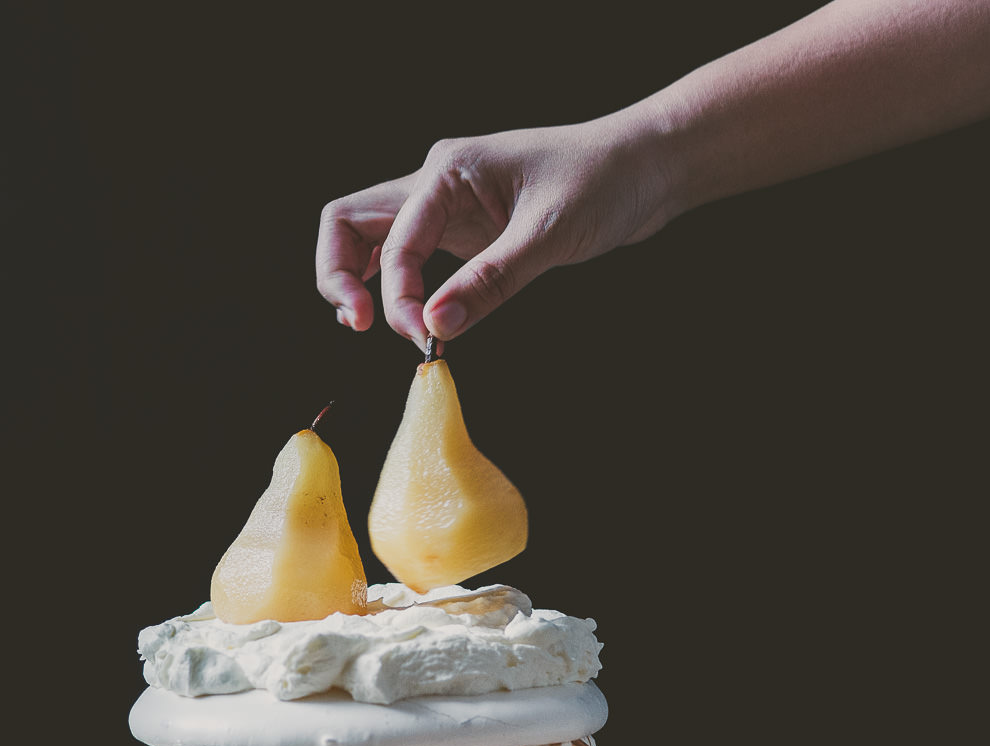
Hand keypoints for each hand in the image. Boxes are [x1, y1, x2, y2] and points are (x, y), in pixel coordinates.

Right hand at [315, 118, 675, 349]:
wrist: (648, 166)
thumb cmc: (605, 182)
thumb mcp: (548, 236)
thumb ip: (488, 283)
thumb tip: (434, 327)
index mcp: (448, 170)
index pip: (391, 241)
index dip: (397, 296)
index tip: (424, 336)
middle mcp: (437, 183)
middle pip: (350, 224)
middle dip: (342, 277)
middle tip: (361, 326)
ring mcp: (448, 205)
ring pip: (373, 240)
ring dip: (363, 281)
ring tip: (376, 326)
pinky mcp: (466, 229)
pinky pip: (409, 255)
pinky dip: (398, 286)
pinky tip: (413, 316)